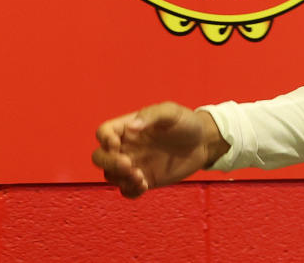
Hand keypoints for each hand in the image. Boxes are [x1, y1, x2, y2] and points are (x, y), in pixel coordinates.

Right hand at [92, 102, 226, 197]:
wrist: (203, 143)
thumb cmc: (186, 122)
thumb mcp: (171, 113)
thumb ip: (151, 116)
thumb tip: (131, 127)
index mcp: (129, 127)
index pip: (103, 132)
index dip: (104, 139)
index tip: (117, 144)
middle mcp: (127, 146)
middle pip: (99, 157)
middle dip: (108, 162)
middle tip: (129, 164)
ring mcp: (134, 164)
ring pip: (110, 175)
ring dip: (120, 178)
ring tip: (141, 176)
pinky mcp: (144, 179)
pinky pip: (126, 190)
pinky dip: (130, 190)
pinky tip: (144, 184)